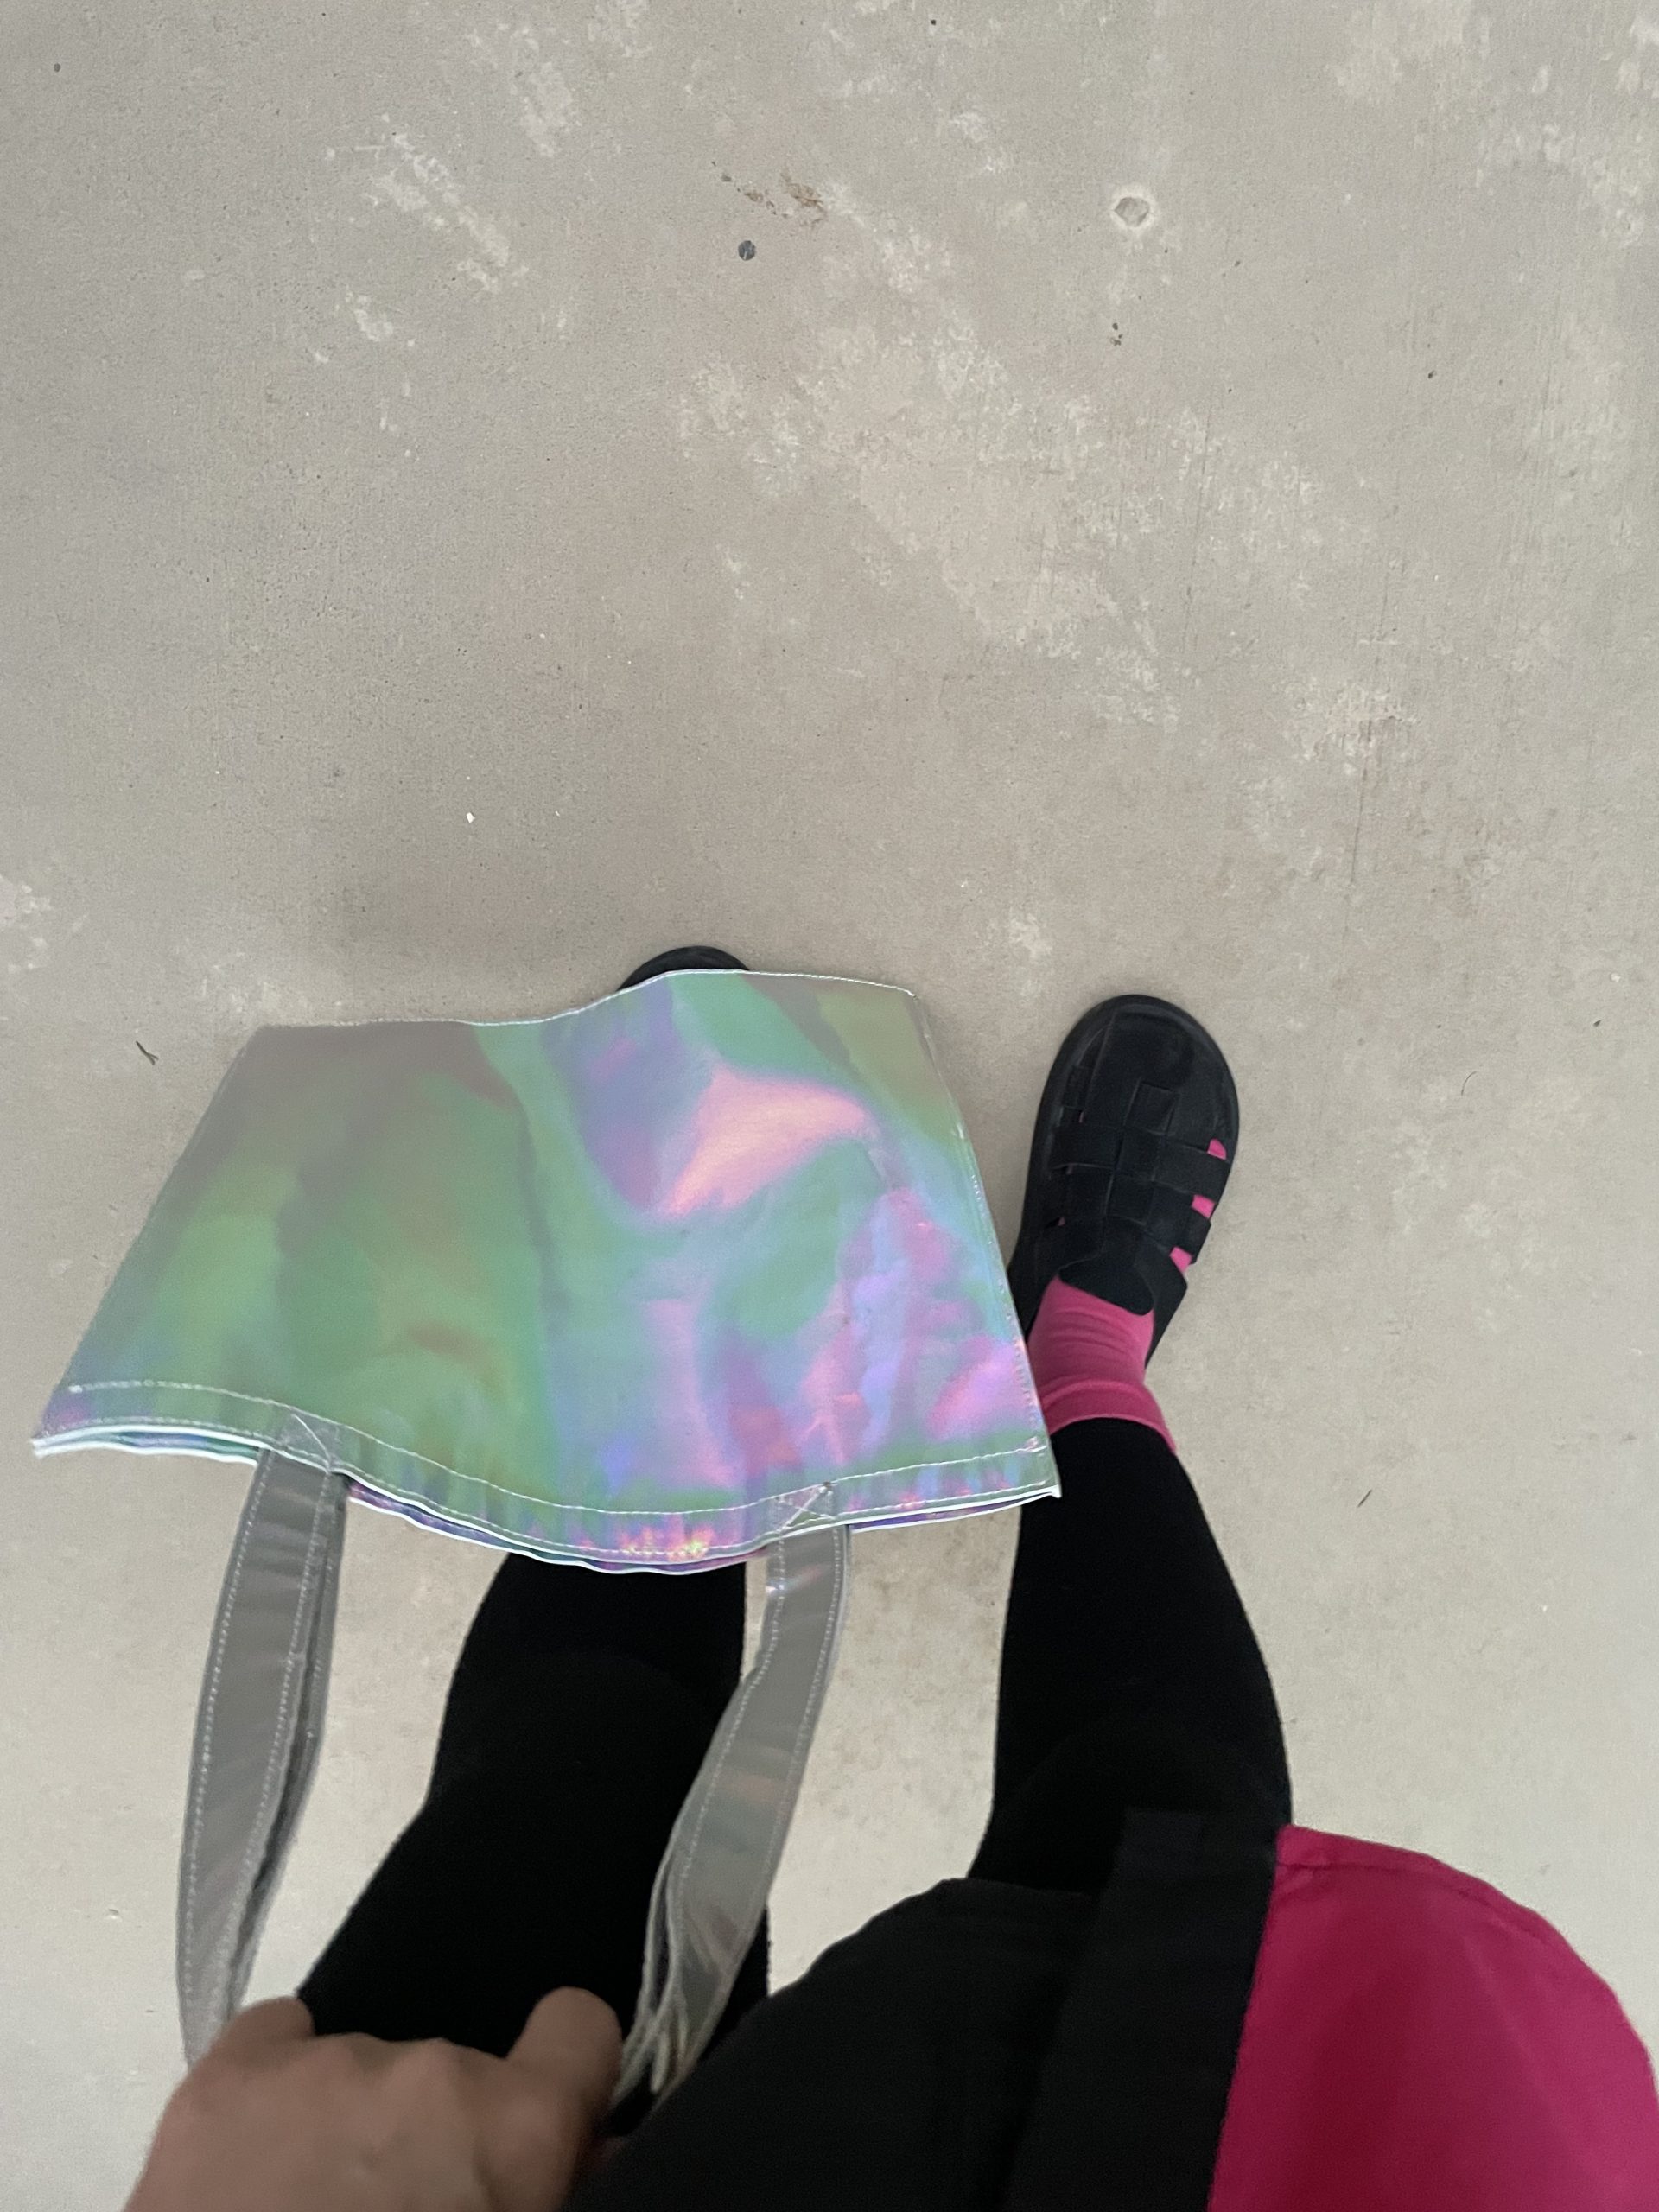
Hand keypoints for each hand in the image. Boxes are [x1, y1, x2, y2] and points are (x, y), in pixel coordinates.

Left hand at [124, 1988, 620, 2211]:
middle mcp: (432, 2071)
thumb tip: (591, 2152)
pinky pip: (274, 2037)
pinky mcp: (226, 2081)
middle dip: (435, 2136)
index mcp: (517, 2127)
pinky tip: (260, 2159)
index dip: (565, 2071)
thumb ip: (554, 2188)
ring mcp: (324, 2068)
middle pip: (454, 2073)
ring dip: (354, 2128)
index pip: (579, 2028)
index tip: (546, 2109)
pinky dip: (275, 2088)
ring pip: (362, 2071)